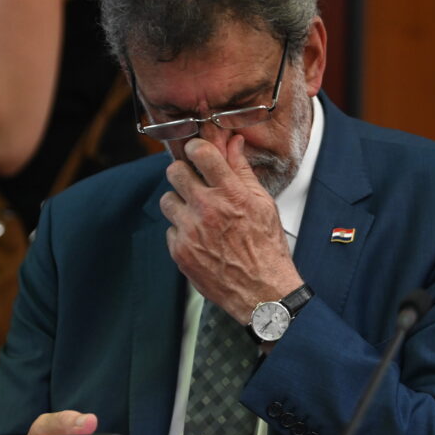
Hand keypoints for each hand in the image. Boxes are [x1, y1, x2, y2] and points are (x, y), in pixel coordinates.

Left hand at [160, 135, 302, 322]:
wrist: (262, 292)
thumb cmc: (267, 248)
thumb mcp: (263, 204)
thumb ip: (243, 171)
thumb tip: (233, 143)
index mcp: (231, 193)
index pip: (201, 153)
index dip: (195, 148)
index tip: (196, 153)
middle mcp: (207, 209)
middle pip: (175, 172)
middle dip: (183, 173)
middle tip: (192, 182)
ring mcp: (190, 231)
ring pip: (167, 200)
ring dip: (180, 204)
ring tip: (197, 215)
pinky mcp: (180, 251)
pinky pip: (170, 230)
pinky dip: (182, 232)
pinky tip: (200, 239)